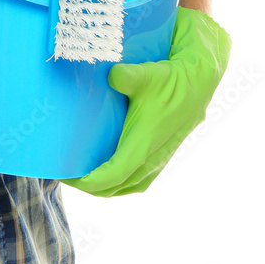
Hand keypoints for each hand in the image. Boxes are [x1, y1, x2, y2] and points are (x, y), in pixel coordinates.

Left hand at [61, 7, 230, 195]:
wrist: (198, 81)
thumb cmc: (170, 79)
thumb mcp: (147, 75)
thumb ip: (127, 76)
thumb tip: (112, 75)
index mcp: (145, 143)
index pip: (113, 175)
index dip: (89, 181)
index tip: (68, 176)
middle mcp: (152, 157)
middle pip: (117, 187)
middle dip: (91, 187)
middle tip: (66, 174)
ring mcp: (159, 158)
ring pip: (129, 186)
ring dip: (106, 188)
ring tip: (83, 177)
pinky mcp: (162, 154)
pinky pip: (138, 180)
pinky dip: (121, 182)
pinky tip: (108, 172)